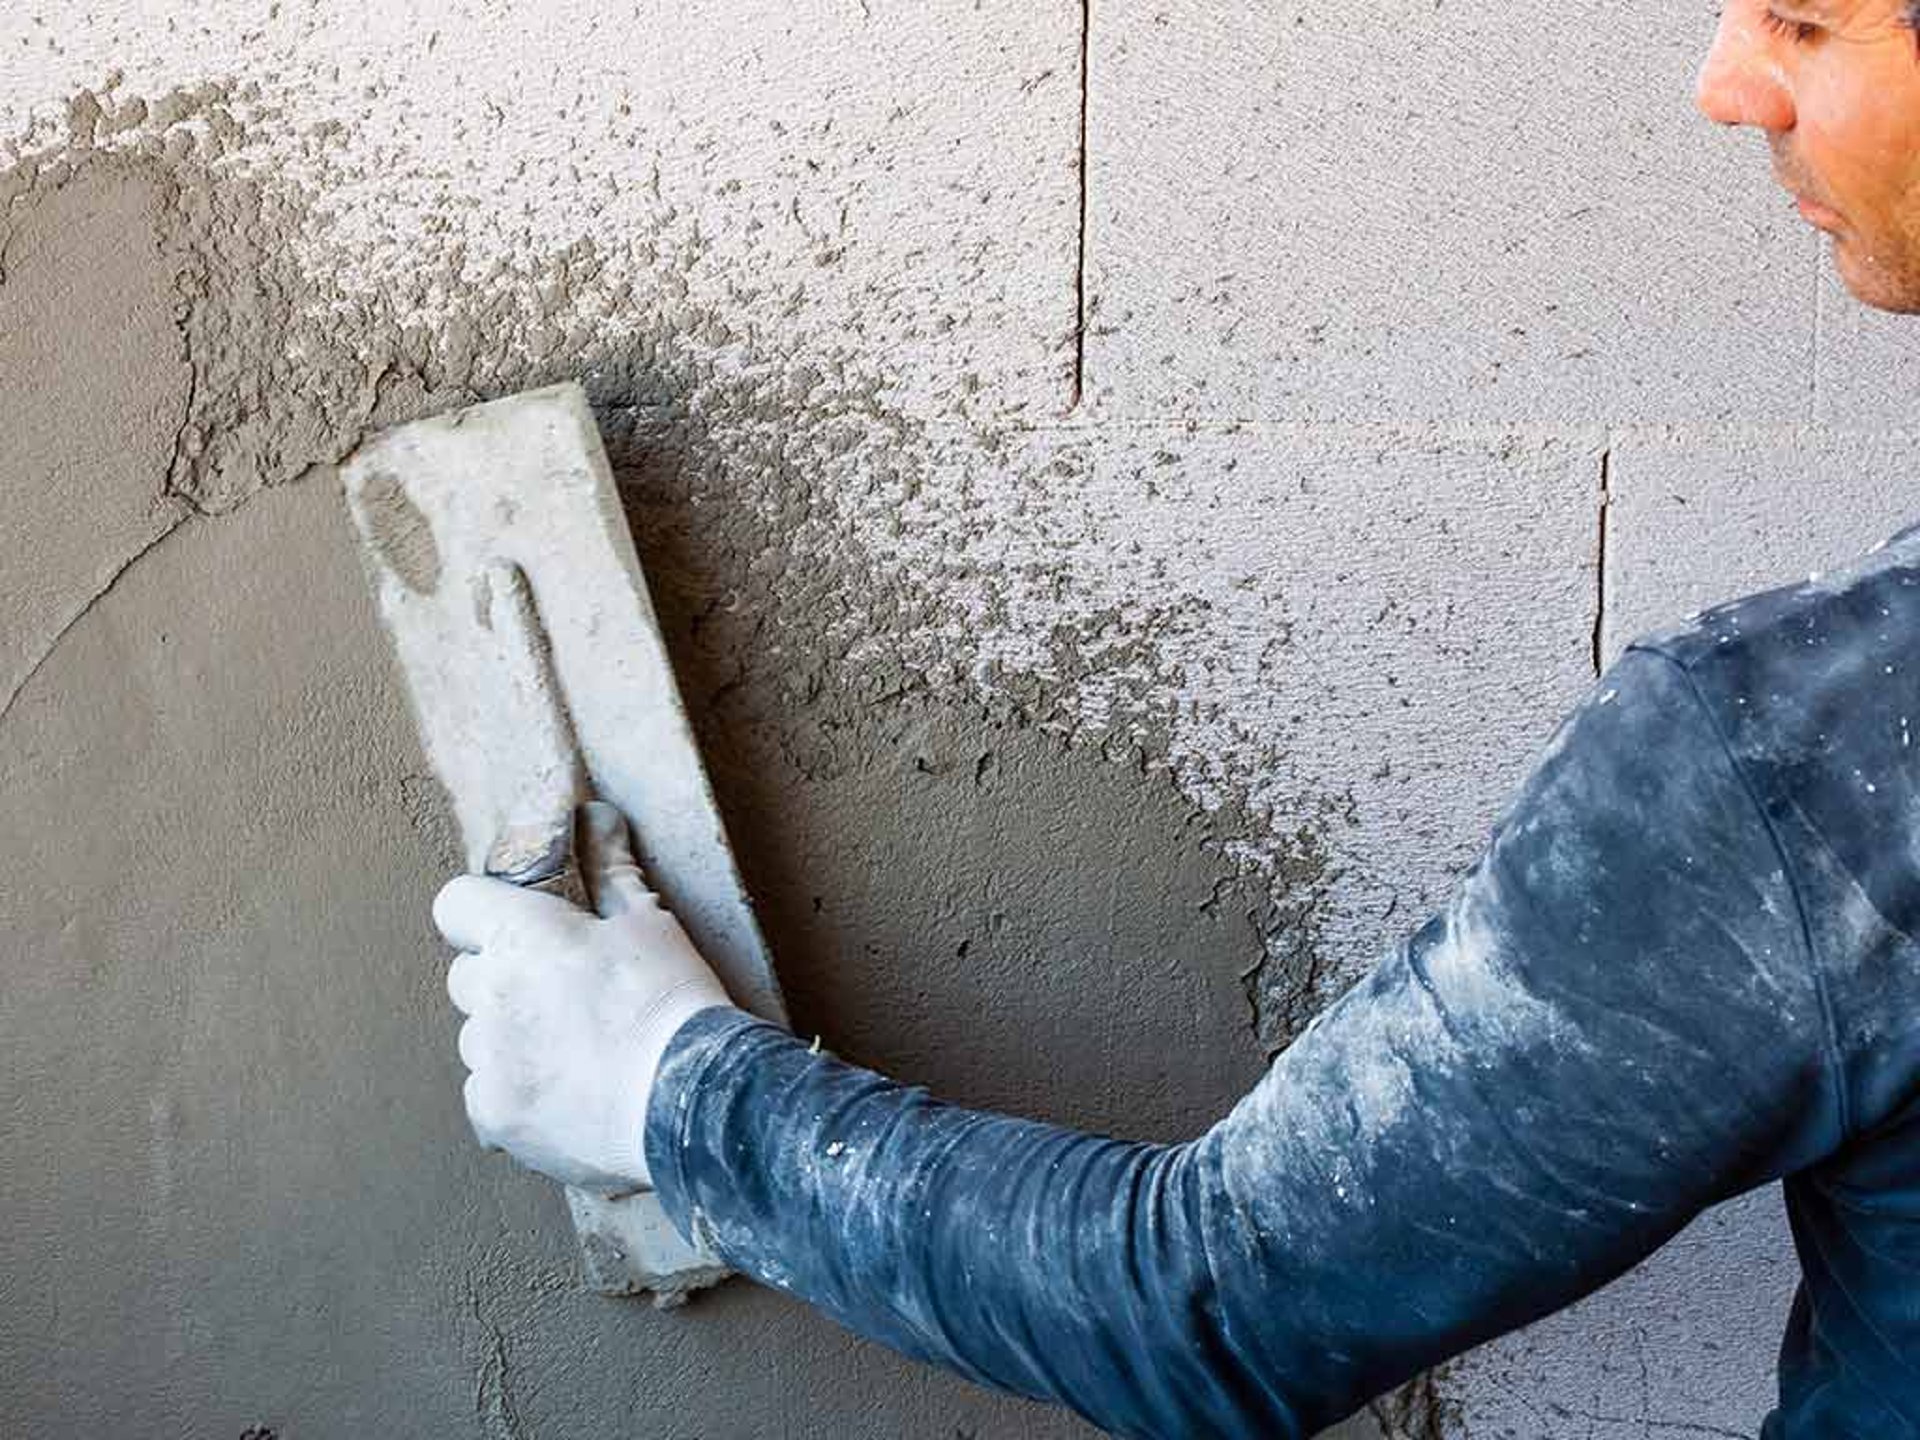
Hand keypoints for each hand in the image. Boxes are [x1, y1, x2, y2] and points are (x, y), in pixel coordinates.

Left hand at [433, 800, 732, 1194]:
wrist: (689, 1099)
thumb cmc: (671, 1004)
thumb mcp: (649, 924)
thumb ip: (610, 871)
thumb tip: (598, 817)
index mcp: (525, 933)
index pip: (456, 903)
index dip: (481, 912)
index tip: (509, 928)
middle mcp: (494, 992)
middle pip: (465, 975)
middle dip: (502, 980)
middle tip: (560, 996)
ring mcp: (490, 1057)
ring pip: (476, 1038)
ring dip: (509, 1039)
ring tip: (572, 1051)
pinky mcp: (496, 1113)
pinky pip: (484, 1095)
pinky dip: (515, 1094)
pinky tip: (564, 1093)